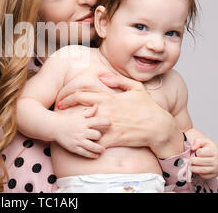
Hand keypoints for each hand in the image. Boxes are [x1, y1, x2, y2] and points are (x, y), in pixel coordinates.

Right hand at [54, 104, 110, 157]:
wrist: (54, 127)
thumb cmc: (68, 120)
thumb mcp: (78, 115)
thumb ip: (89, 112)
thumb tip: (97, 105)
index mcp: (84, 122)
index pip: (98, 121)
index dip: (106, 122)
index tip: (111, 124)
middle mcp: (82, 131)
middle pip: (97, 135)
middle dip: (100, 137)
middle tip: (101, 138)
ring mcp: (78, 140)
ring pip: (93, 146)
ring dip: (99, 149)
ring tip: (102, 150)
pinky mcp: (74, 147)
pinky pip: (85, 153)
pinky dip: (91, 155)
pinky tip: (95, 155)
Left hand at [56, 73, 183, 158]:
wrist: (159, 127)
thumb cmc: (148, 107)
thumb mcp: (136, 88)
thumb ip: (117, 80)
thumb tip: (101, 75)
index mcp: (109, 97)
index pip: (81, 93)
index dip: (68, 95)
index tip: (61, 99)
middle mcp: (106, 110)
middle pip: (78, 107)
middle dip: (65, 107)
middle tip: (58, 110)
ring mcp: (109, 125)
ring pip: (84, 125)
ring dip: (73, 125)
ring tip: (65, 126)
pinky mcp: (113, 139)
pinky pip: (95, 142)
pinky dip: (86, 142)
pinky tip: (80, 142)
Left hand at [190, 137, 217, 179]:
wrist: (217, 154)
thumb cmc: (208, 147)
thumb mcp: (203, 141)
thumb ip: (197, 141)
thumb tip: (193, 148)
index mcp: (214, 151)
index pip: (201, 153)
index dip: (196, 152)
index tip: (196, 152)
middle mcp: (217, 160)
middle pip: (200, 162)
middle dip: (192, 161)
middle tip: (187, 161)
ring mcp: (217, 168)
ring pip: (202, 170)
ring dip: (194, 168)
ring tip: (189, 166)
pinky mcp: (215, 174)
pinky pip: (205, 176)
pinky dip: (199, 174)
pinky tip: (197, 169)